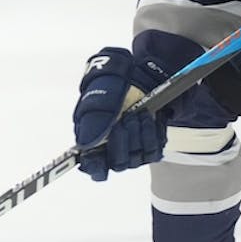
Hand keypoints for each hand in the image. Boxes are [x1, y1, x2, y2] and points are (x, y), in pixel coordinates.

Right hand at [72, 47, 165, 181]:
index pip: (93, 167)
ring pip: (137, 159)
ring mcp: (133, 148)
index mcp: (93, 140)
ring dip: (140, 135)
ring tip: (140, 113)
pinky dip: (153, 134)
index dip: (96, 166)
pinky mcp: (150, 145)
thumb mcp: (97, 98)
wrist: (137, 75)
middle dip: (123, 141)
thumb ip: (92, 123)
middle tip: (126, 118)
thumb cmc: (112, 86)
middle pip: (118, 163)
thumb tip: (86, 146)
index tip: (100, 159)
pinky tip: (149, 118)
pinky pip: (154, 151)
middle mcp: (112, 148)